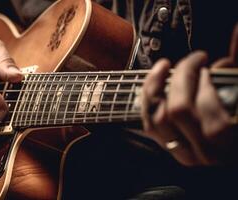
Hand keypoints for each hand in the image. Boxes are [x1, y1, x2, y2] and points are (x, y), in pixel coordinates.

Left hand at [141, 24, 237, 165]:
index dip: (205, 81)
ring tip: (165, 67)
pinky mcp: (170, 149)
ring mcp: (184, 152)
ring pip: (157, 118)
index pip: (209, 110)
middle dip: (182, 77)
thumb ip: (234, 74)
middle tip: (192, 61)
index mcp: (229, 142)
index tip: (208, 65)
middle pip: (178, 109)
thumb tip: (236, 33)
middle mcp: (204, 151)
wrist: (234, 154)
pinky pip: (149, 124)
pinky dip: (147, 101)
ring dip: (156, 86)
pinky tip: (154, 83)